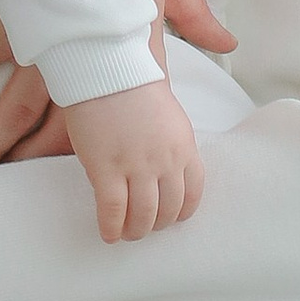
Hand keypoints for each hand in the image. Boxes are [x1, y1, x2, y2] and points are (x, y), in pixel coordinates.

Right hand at [67, 78, 204, 242]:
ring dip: (136, 230)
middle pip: (169, 209)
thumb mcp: (168, 114)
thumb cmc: (132, 83)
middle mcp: (165, 161)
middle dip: (158, 223)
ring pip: (143, 216)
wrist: (106, 67)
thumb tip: (163, 166)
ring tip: (127, 232)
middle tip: (146, 226)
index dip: (182, 211)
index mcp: (184, 145)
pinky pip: (113, 210)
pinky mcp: (106, 169)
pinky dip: (111, 227)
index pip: (193, 192)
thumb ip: (170, 142)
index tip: (172, 217)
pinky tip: (108, 233)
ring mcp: (136, 167)